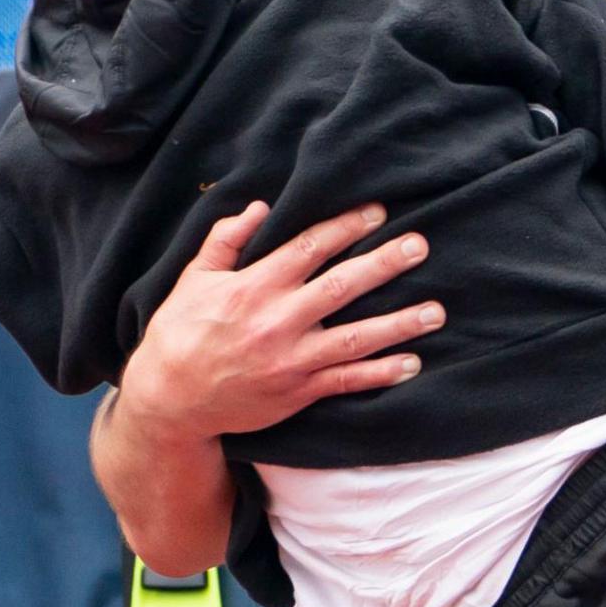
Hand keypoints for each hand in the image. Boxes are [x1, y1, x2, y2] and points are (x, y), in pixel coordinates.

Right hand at [117, 201, 443, 441]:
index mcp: (255, 285)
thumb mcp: (194, 279)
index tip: (378, 212)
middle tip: (420, 246)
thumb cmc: (179, 333)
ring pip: (356, 337)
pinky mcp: (298, 391)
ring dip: (400, 323)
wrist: (168, 399)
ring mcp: (292, 358)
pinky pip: (347, 380)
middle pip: (343, 286)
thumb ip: (225, 240)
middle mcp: (279, 319)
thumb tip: (259, 207)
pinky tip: (413, 362)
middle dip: (385, 263)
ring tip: (437, 311)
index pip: (311, 247)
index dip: (347, 227)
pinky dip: (381, 373)